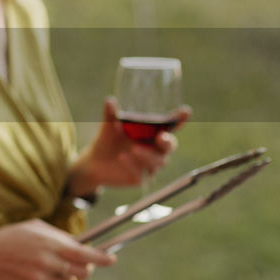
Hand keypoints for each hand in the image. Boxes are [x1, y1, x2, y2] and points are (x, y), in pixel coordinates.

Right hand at [0, 219, 114, 279]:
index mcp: (52, 244)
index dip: (102, 259)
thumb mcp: (36, 228)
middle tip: (76, 265)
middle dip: (83, 269)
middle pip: (82, 273)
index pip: (85, 255)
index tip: (111, 260)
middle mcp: (49, 263)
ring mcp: (41, 279)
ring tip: (48, 268)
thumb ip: (59, 237)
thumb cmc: (11, 237)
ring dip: (64, 278)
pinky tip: (35, 275)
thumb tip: (79, 246)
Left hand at [69, 97, 189, 193]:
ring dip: (148, 154)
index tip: (185, 111)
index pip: (171, 126)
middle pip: (170, 145)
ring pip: (158, 161)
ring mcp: (150, 165)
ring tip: (134, 148)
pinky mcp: (141, 179)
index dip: (180, 119)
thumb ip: (111, 114)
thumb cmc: (108, 141)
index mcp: (152, 134)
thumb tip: (110, 100)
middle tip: (160, 137)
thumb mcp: (109, 126)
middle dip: (168, 141)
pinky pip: (142, 175)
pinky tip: (122, 157)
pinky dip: (133, 165)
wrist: (94, 163)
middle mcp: (155, 149)